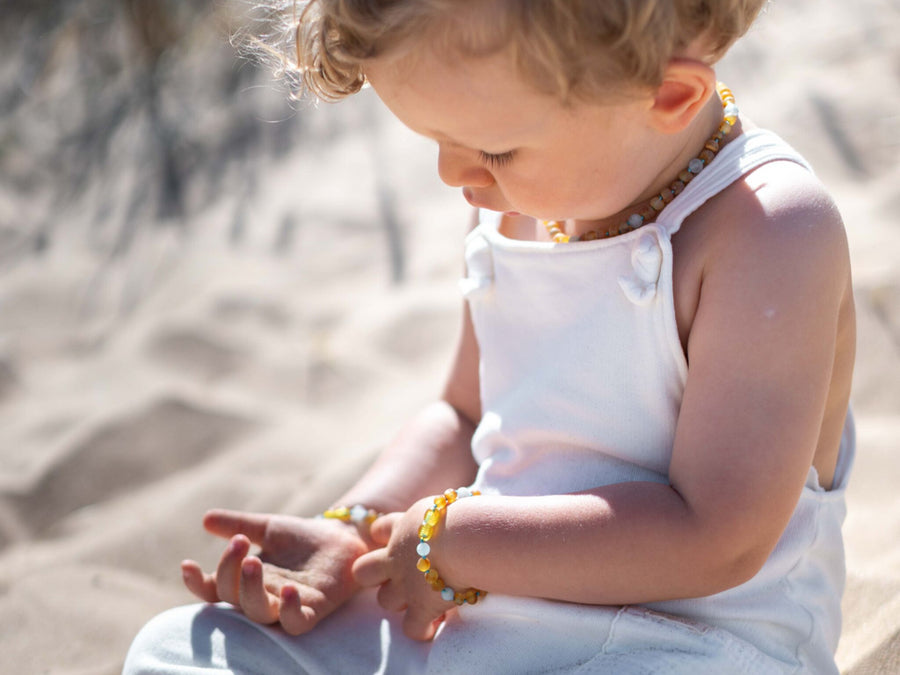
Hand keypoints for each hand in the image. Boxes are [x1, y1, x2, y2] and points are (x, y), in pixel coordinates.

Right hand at [181, 509, 369, 634]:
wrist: (343, 537)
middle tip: (239, 542)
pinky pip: (296, 622)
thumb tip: (205, 518)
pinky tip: (288, 590)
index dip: (197, 583)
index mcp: (247, 579)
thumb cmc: (302, 538)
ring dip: (250, 590)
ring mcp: (287, 606)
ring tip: (253, 562)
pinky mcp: (314, 610)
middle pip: (233, 597)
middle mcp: (263, 596)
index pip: (214, 590)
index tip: (187, 564)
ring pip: (259, 612)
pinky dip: (289, 610)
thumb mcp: (267, 526)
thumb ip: (238, 524)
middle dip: (229, 570)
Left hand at [352, 500, 456, 640]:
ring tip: (424, 600)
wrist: (465, 538)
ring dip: (401, 602)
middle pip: (364, 570)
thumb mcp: (446, 505)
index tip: (402, 538)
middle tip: (401, 576)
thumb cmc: (463, 515)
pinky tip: (434, 626)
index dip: (385, 534)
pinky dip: (422, 630)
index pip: (380, 528)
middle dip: (376, 576)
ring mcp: (406, 585)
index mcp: (405, 526)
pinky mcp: (422, 607)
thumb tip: (452, 509)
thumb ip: (440, 513)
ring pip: (385, 600)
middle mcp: (397, 557)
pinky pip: (412, 628)